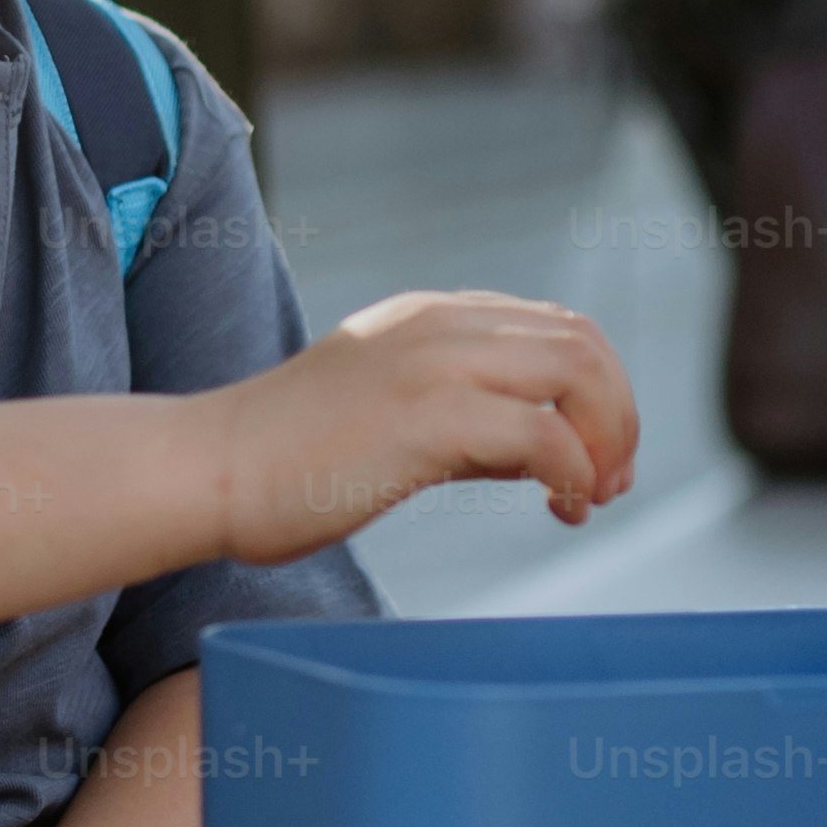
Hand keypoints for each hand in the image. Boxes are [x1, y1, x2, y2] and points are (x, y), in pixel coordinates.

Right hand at [208, 289, 638, 560]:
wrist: (208, 469)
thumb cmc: (286, 462)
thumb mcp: (393, 418)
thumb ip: (471, 423)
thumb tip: (547, 455)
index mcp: (433, 317)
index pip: (558, 328)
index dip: (600, 394)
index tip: (598, 463)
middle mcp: (442, 324)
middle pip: (583, 342)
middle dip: (617, 416)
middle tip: (611, 484)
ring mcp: (434, 363)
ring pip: (576, 371)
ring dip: (606, 439)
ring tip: (591, 497)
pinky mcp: (426, 416)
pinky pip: (542, 434)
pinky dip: (571, 473)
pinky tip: (560, 509)